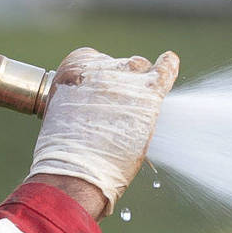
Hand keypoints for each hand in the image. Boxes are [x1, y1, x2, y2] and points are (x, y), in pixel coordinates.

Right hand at [28, 48, 178, 212]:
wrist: (74, 171)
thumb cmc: (64, 153)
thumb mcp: (61, 112)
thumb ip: (80, 98)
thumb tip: (99, 100)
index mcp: (73, 67)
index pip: (97, 61)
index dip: (103, 79)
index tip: (100, 95)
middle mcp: (100, 66)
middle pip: (121, 66)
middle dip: (123, 84)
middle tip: (117, 113)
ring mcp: (126, 79)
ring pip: (142, 70)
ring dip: (142, 86)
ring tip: (136, 110)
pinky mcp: (149, 95)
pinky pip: (164, 72)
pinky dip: (169, 67)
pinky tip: (170, 62)